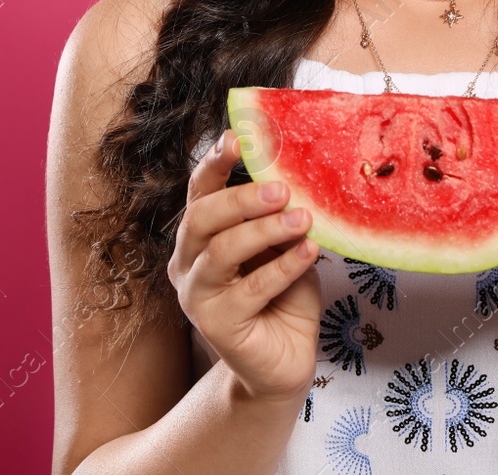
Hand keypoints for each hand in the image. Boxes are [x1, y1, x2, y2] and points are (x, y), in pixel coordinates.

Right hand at [168, 129, 321, 403]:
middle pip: (201, 218)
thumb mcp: (281, 246)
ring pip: (222, 252)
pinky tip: (309, 252)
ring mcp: (197, 296)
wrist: (285, 359)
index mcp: (200, 237)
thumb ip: (278, 216)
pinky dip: (283, 266)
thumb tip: (297, 175)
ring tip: (303, 219)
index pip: (199, 192)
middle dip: (241, 198)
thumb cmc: (283, 296)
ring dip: (265, 230)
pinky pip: (251, 289)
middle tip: (282, 188)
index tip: (236, 138)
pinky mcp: (216, 326)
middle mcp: (188, 263)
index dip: (214, 164)